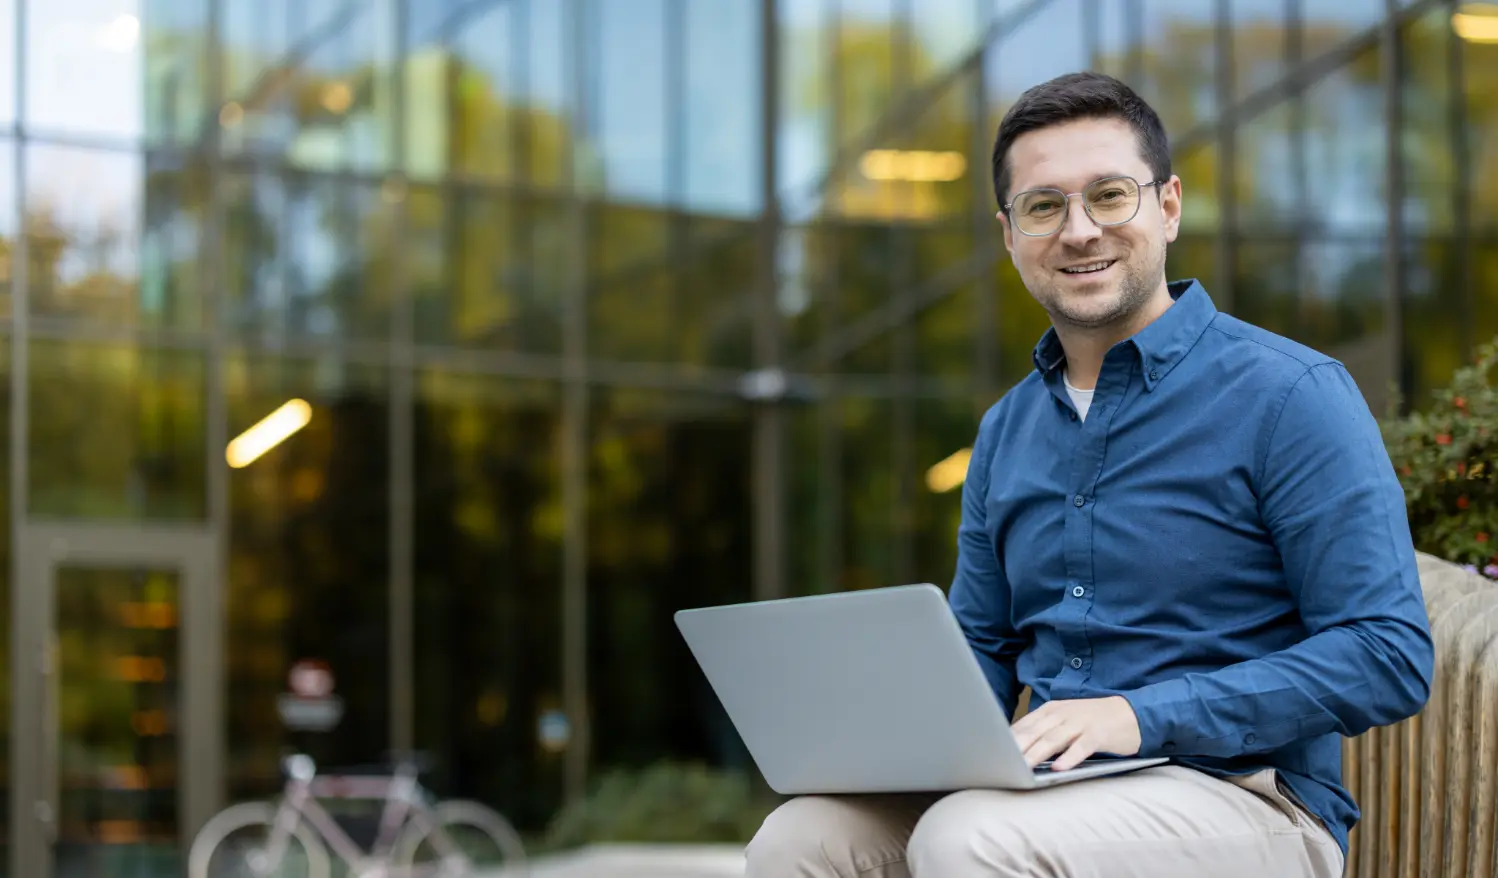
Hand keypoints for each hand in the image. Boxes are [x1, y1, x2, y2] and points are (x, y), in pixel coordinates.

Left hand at [1010, 695, 1142, 770]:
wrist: (1131, 714)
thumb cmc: (1091, 722)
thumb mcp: (1065, 721)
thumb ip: (1043, 732)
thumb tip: (1016, 751)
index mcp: (1051, 710)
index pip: (1024, 725)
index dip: (1007, 740)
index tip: (991, 754)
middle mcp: (1063, 714)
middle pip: (1034, 732)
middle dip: (1016, 747)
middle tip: (999, 762)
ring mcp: (1081, 723)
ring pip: (1054, 739)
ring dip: (1036, 753)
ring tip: (1022, 767)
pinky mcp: (1099, 734)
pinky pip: (1082, 747)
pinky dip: (1069, 757)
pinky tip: (1059, 768)